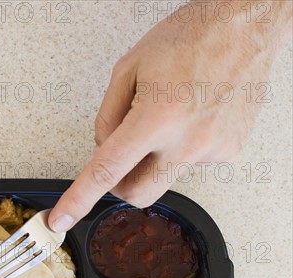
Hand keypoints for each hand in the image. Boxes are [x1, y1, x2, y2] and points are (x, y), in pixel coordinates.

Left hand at [49, 0, 291, 231]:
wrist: (247, 25)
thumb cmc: (190, 38)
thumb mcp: (129, 70)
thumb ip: (107, 117)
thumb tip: (103, 150)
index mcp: (157, 117)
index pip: (108, 171)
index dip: (79, 200)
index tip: (62, 220)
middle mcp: (187, 142)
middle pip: (137, 194)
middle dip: (121, 184)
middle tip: (122, 156)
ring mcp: (211, 151)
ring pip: (164, 179)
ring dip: (155, 160)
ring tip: (171, 117)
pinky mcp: (229, 153)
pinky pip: (191, 165)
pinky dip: (182, 149)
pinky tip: (193, 118)